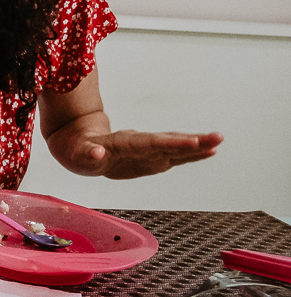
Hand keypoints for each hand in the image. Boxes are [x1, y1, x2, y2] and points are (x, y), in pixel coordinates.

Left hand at [67, 129, 222, 178]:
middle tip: (217, 139)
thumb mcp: (78, 154)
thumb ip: (88, 154)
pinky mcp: (151, 157)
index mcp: (123, 143)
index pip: (151, 142)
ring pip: (175, 146)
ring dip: (197, 146)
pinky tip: (208, 152)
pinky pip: (174, 154)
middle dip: (192, 141)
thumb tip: (97, 153)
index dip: (171, 143)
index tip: (191, 142)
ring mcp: (147, 150)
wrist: (82, 142)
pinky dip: (191, 154)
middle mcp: (140, 144)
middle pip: (169, 141)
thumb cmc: (79, 149)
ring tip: (219, 142)